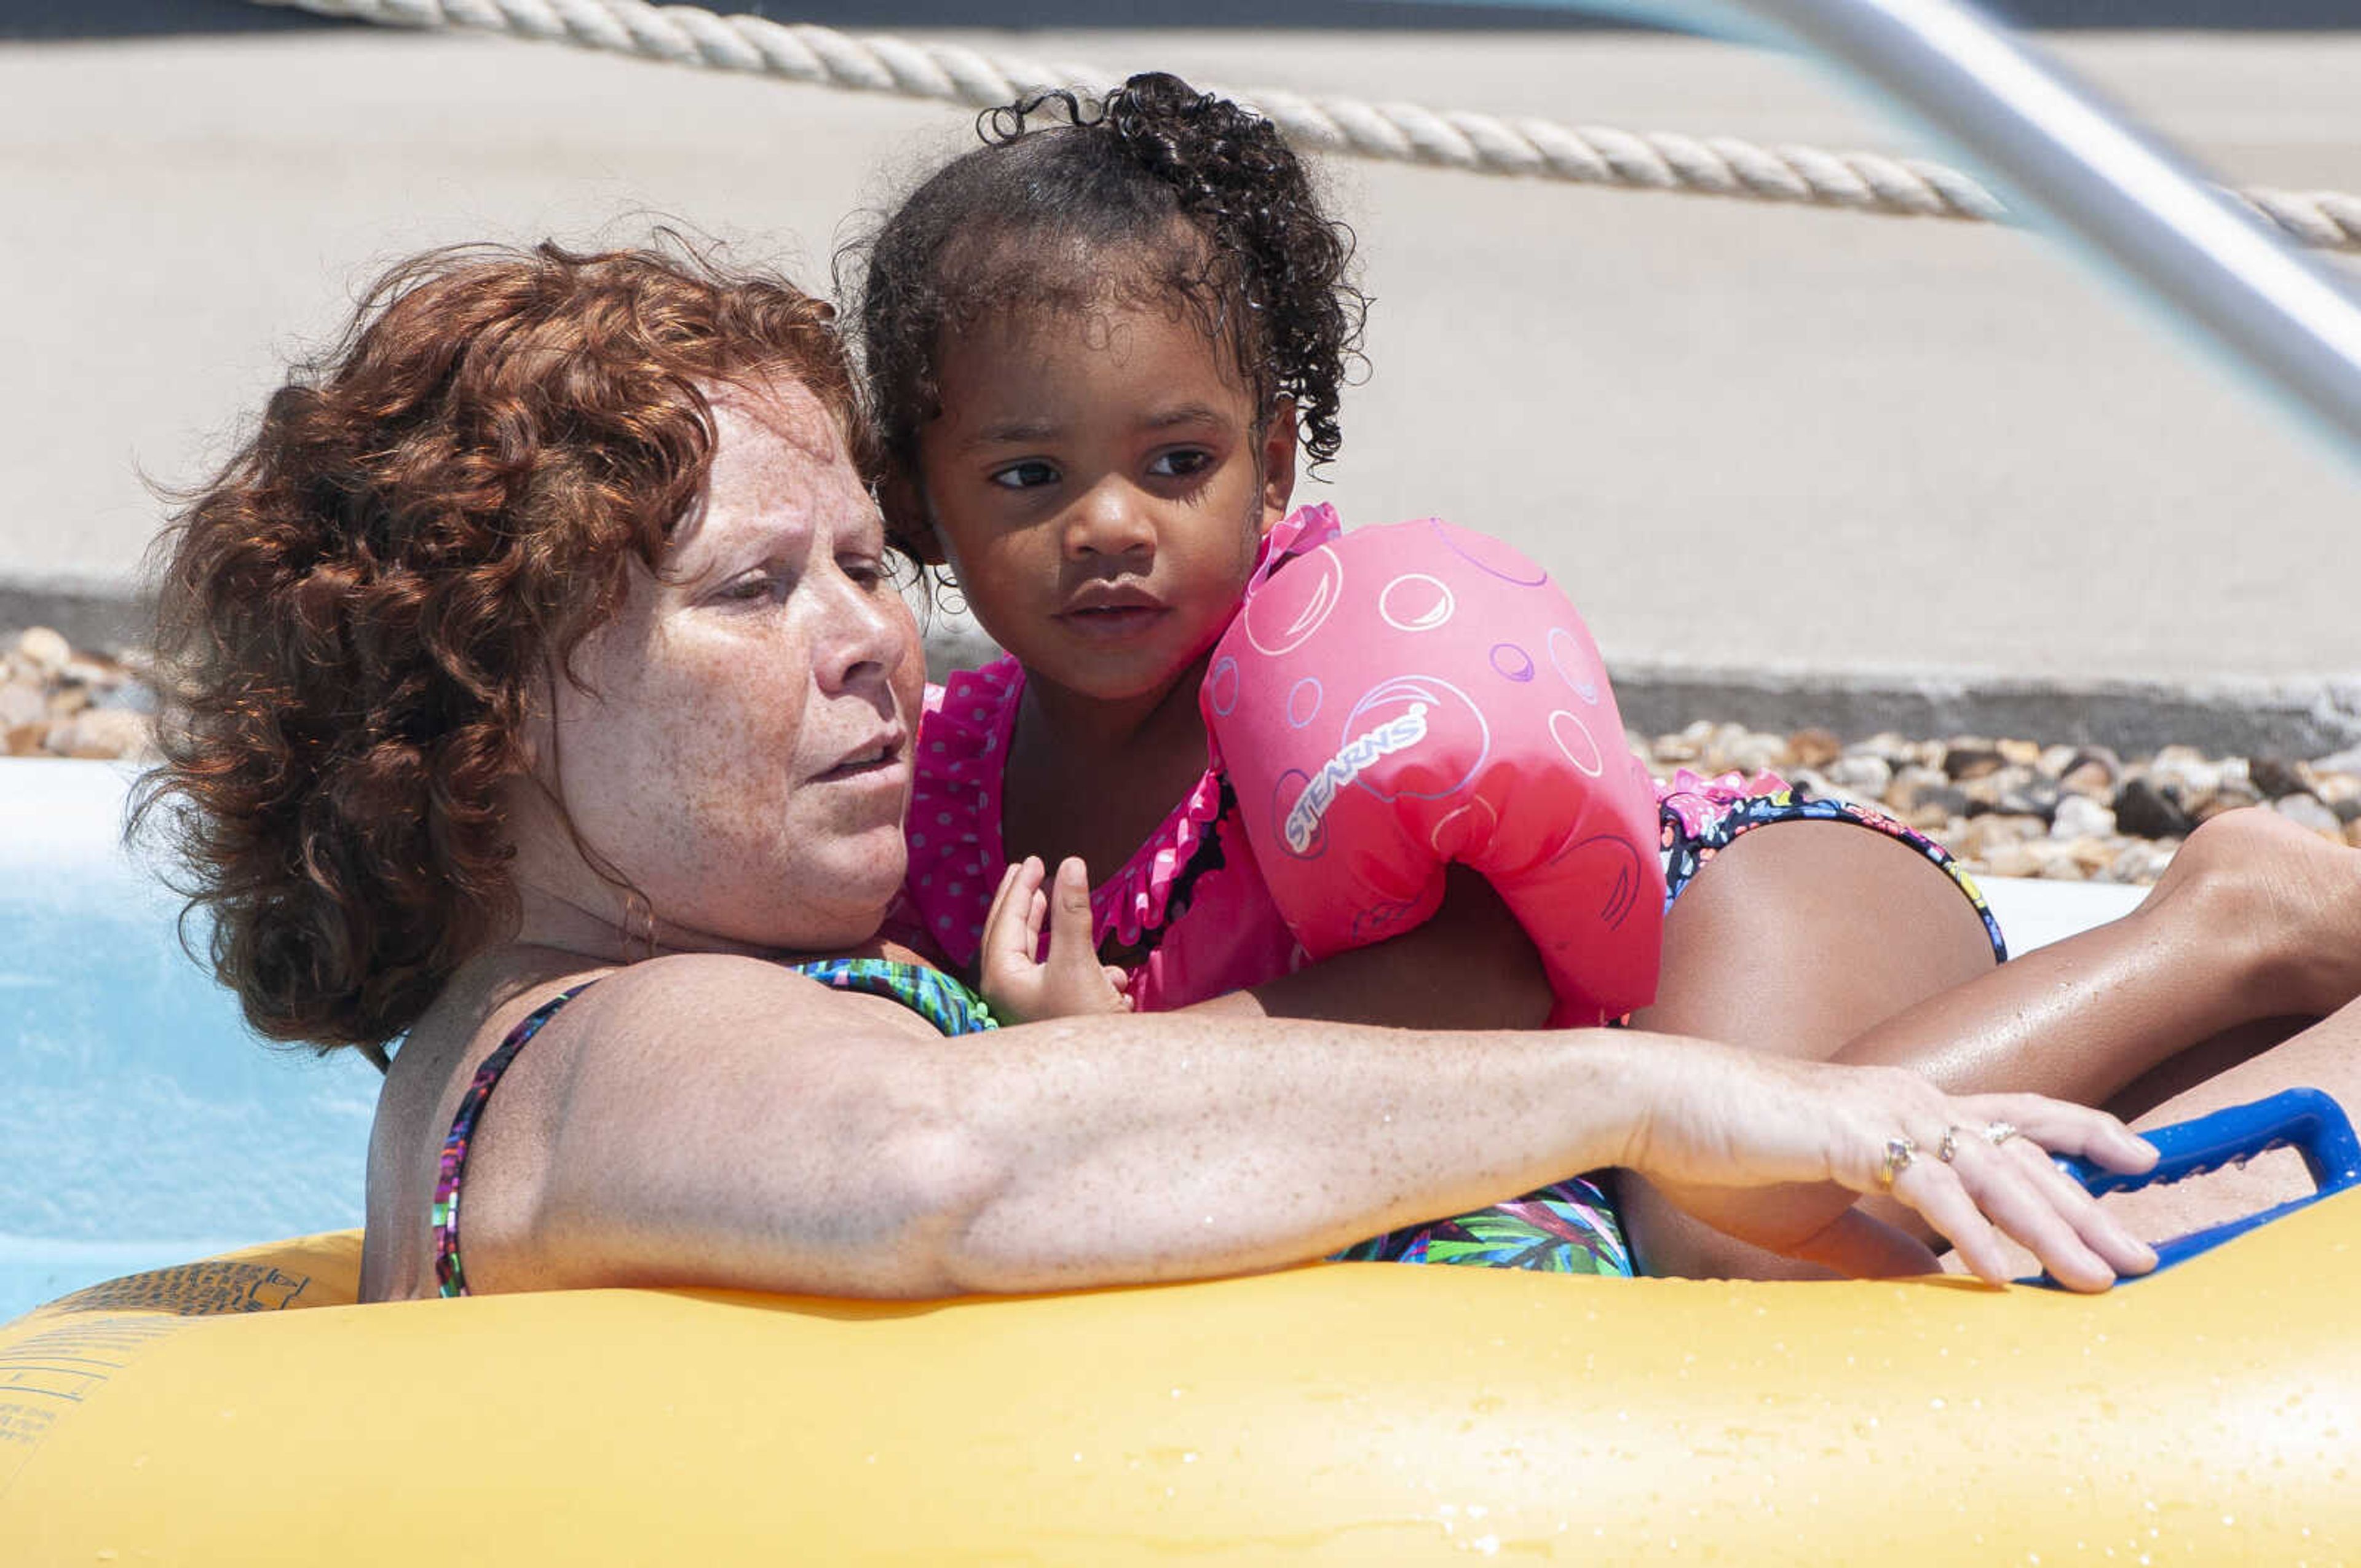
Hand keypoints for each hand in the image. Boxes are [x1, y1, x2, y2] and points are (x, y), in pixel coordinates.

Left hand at [978, 856, 1134, 1024]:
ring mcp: (1027, 1006)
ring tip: (1048, 899)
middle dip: (1022, 902)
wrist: (1104, 1077)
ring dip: (1050, 930)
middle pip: (1010, 935)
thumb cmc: (1081, 1021)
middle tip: (1028, 870)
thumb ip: (1072, 912)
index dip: (1020, 887)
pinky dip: (1078, 965)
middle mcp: (1006, 992)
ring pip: (1033, 955)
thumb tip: (1071, 863)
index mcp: (1001, 978)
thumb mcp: (1077, 961)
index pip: (1006, 920)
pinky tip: (1108, 972)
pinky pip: (1057, 978)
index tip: (1033, 860)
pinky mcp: (1049, 1015)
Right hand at [1624, 1048, 2159, 1291]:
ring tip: (2097, 1280)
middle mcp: (1911, 1100)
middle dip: (2091, 1209)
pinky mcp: (1851, 1138)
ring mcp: (1884, 1114)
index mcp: (1904, 1108)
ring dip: (2052, 1231)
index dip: (2082, 1135)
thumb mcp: (1816, 1214)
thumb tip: (1938, 1280)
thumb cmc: (1721, 1152)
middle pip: (2025, 1154)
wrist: (1655, 1105)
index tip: (2140, 1162)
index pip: (2015, 1117)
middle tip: (2144, 1259)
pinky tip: (2002, 1279)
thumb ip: (1881, 1244)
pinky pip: (1930, 1193)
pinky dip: (1972, 1237)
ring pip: (1994, 1174)